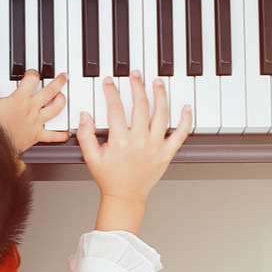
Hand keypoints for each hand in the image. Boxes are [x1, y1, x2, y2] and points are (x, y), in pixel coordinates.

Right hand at [0, 70, 68, 152]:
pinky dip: (61, 135)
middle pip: (50, 91)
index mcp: (20, 99)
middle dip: (59, 82)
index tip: (32, 73)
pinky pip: (52, 136)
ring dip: (61, 102)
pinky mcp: (37, 136)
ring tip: (62, 97)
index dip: (33, 73)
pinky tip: (66, 134)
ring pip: (55, 109)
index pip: (32, 80)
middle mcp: (31, 108)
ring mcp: (36, 122)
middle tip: (64, 77)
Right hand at [76, 72, 191, 233]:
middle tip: (135, 75)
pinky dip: (185, 119)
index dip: (111, 92)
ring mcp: (155, 146)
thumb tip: (85, 115)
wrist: (125, 196)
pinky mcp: (166, 152)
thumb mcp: (90, 157)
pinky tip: (186, 107)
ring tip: (157, 82)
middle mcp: (139, 141)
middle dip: (137, 86)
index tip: (109, 82)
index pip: (115, 108)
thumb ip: (85, 135)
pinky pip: (180, 133)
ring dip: (160, 95)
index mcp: (120, 141)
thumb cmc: (109, 178)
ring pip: (161, 114)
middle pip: (141, 105)